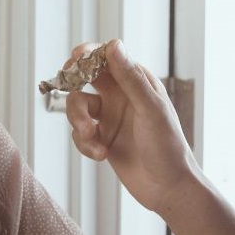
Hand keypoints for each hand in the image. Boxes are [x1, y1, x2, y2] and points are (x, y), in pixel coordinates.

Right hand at [65, 40, 200, 214]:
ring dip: (78, 121)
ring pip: (77, 106)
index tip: (73, 62)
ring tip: (92, 137)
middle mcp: (121, 95)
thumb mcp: (151, 109)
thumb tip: (114, 46)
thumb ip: (131, 78)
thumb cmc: (169, 147)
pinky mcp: (101, 138)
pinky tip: (102, 155)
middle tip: (65, 87)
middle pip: (84, 77)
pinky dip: (85, 144)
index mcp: (137, 81)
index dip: (86, 55)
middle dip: (72, 83)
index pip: (106, 57)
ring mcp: (110, 117)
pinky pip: (79, 133)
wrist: (168, 188)